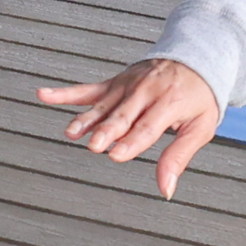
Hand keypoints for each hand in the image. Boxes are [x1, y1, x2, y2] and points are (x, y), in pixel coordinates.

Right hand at [36, 57, 222, 200]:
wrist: (194, 56)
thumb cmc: (199, 95)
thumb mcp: (200, 127)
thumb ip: (179, 157)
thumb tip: (166, 189)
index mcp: (169, 102)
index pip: (147, 127)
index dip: (132, 142)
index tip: (117, 155)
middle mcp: (145, 92)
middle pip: (122, 115)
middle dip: (107, 131)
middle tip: (94, 146)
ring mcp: (127, 85)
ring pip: (102, 105)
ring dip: (86, 119)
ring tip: (72, 132)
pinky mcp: (115, 82)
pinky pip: (88, 89)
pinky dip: (65, 93)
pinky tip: (45, 95)